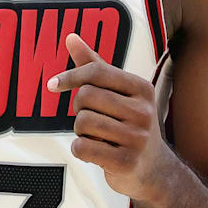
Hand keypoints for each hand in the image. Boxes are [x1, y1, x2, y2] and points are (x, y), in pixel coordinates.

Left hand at [47, 32, 176, 203]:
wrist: (154, 170)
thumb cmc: (129, 125)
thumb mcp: (119, 93)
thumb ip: (94, 65)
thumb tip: (71, 37)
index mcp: (142, 89)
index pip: (96, 72)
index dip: (69, 76)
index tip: (52, 85)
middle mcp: (143, 111)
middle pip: (85, 97)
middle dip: (79, 108)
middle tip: (92, 119)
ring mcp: (137, 138)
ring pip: (82, 123)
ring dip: (80, 131)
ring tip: (98, 137)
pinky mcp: (126, 162)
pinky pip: (82, 148)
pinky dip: (80, 150)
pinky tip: (96, 152)